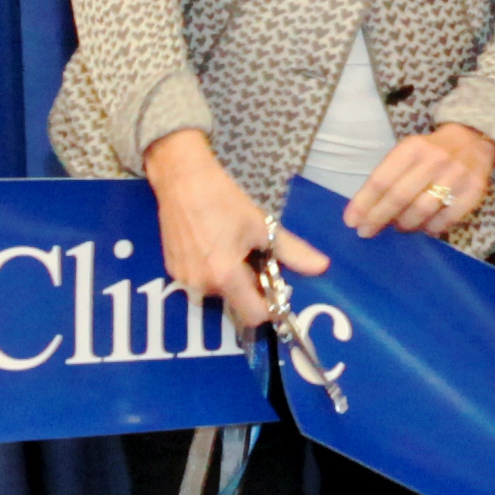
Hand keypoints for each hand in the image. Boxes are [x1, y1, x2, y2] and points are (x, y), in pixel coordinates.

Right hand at [142, 132, 322, 332]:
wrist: (181, 178)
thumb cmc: (222, 198)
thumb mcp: (261, 225)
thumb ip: (292, 252)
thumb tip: (322, 267)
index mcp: (225, 276)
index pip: (253, 316)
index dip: (269, 307)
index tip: (275, 288)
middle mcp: (201, 285)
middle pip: (236, 303)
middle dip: (250, 288)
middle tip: (255, 259)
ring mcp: (183, 278)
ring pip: (218, 292)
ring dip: (230, 280)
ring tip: (233, 249)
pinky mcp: (171, 269)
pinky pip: (200, 282)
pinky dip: (212, 272)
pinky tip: (214, 247)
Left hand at [343, 122, 494, 240]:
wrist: (475, 140)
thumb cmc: (431, 152)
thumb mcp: (408, 153)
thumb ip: (389, 176)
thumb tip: (365, 211)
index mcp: (413, 147)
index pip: (382, 179)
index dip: (364, 202)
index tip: (351, 221)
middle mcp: (435, 159)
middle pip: (399, 197)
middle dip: (378, 218)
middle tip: (366, 232)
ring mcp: (457, 175)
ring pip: (421, 210)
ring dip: (405, 224)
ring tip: (398, 226)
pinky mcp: (474, 191)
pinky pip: (445, 219)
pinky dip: (430, 228)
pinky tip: (423, 226)